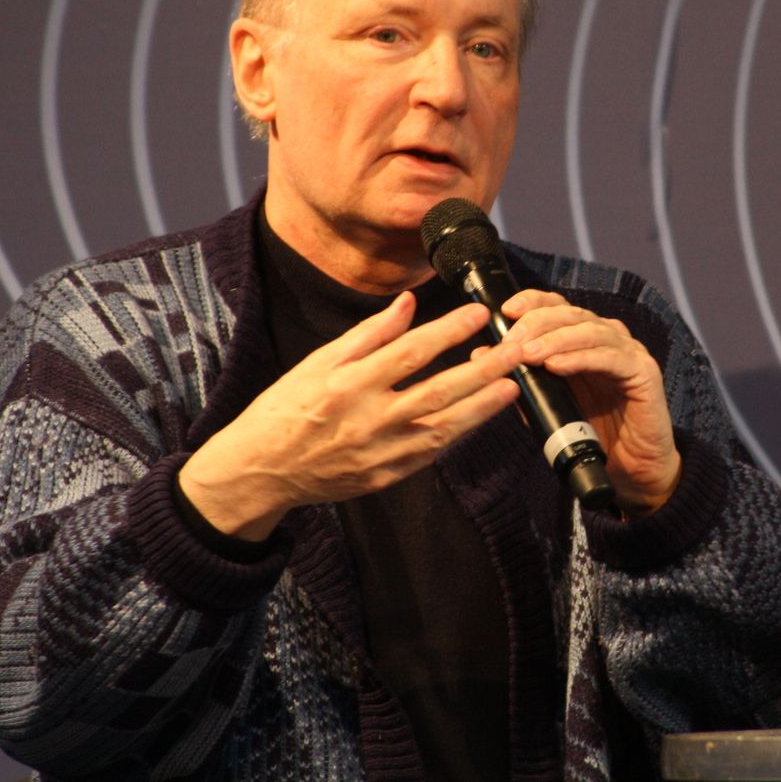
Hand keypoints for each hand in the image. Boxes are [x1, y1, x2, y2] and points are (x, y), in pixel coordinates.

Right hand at [179, 292, 522, 539]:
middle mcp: (369, 419)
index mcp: (349, 384)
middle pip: (439, 391)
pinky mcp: (386, 478)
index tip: (479, 313)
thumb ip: (367, 335)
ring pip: (444, 428)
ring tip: (513, 385)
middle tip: (518, 350)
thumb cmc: (285, 408)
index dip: (449, 331)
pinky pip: (430, 453)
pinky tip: (480, 416)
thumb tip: (407, 304)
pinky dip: (457, 434)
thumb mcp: (318, 362)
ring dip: (482, 406)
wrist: (262, 469)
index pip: (411, 352)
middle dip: (484, 369)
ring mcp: (380, 453)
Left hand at [498, 290, 680, 516]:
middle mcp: (606, 337)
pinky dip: (580, 358)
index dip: (533, 301)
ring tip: (529, 353)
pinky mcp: (644, 371)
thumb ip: (519, 376)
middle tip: (512, 340)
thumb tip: (482, 353)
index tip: (506, 310)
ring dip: (555, 339)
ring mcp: (628, 351)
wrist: (630, 467)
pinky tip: (557, 365)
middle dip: (537, 322)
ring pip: (589, 330)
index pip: (557, 306)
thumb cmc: (588, 430)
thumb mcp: (545, 400)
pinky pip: (610, 357)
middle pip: (571, 313)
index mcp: (582, 338)